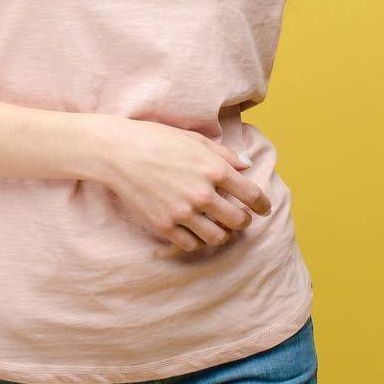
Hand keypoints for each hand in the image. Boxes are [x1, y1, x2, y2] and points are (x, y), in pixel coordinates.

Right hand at [91, 116, 270, 256]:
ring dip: (224, 233)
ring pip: (218, 237)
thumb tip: (248, 166)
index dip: (263, 205)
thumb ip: (225, 155)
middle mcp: (202, 193)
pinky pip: (192, 244)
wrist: (118, 152)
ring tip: (220, 227)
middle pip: (238, 220)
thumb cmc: (156, 139)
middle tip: (241, 218)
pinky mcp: (164, 225)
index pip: (251, 194)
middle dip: (244, 221)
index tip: (264, 209)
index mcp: (213, 169)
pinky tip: (197, 231)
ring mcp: (183, 212)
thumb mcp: (194, 140)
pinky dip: (199, 240)